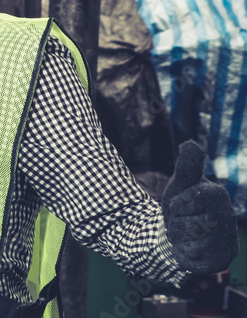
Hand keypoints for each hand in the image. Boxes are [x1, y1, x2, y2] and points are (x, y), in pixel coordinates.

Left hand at [161, 141, 237, 273]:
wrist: (177, 234)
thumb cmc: (180, 205)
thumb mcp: (179, 185)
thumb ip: (186, 167)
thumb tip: (190, 144)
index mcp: (217, 196)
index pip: (199, 198)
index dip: (180, 203)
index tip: (177, 204)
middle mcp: (227, 219)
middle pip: (192, 223)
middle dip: (177, 222)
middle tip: (180, 220)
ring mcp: (226, 241)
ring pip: (192, 243)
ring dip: (179, 238)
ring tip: (184, 233)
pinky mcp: (220, 260)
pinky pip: (193, 259)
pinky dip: (182, 253)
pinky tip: (187, 248)